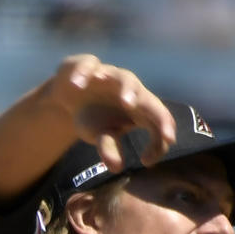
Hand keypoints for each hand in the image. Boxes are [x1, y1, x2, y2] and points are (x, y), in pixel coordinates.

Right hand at [46, 54, 176, 171]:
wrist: (71, 93)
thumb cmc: (96, 116)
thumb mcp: (101, 134)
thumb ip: (110, 148)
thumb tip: (116, 168)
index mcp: (139, 108)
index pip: (159, 118)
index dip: (162, 133)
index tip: (154, 154)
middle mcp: (130, 90)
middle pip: (148, 98)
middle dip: (156, 112)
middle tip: (164, 131)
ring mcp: (111, 75)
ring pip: (126, 78)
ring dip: (128, 89)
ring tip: (128, 102)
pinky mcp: (89, 65)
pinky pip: (89, 65)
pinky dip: (84, 74)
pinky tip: (77, 85)